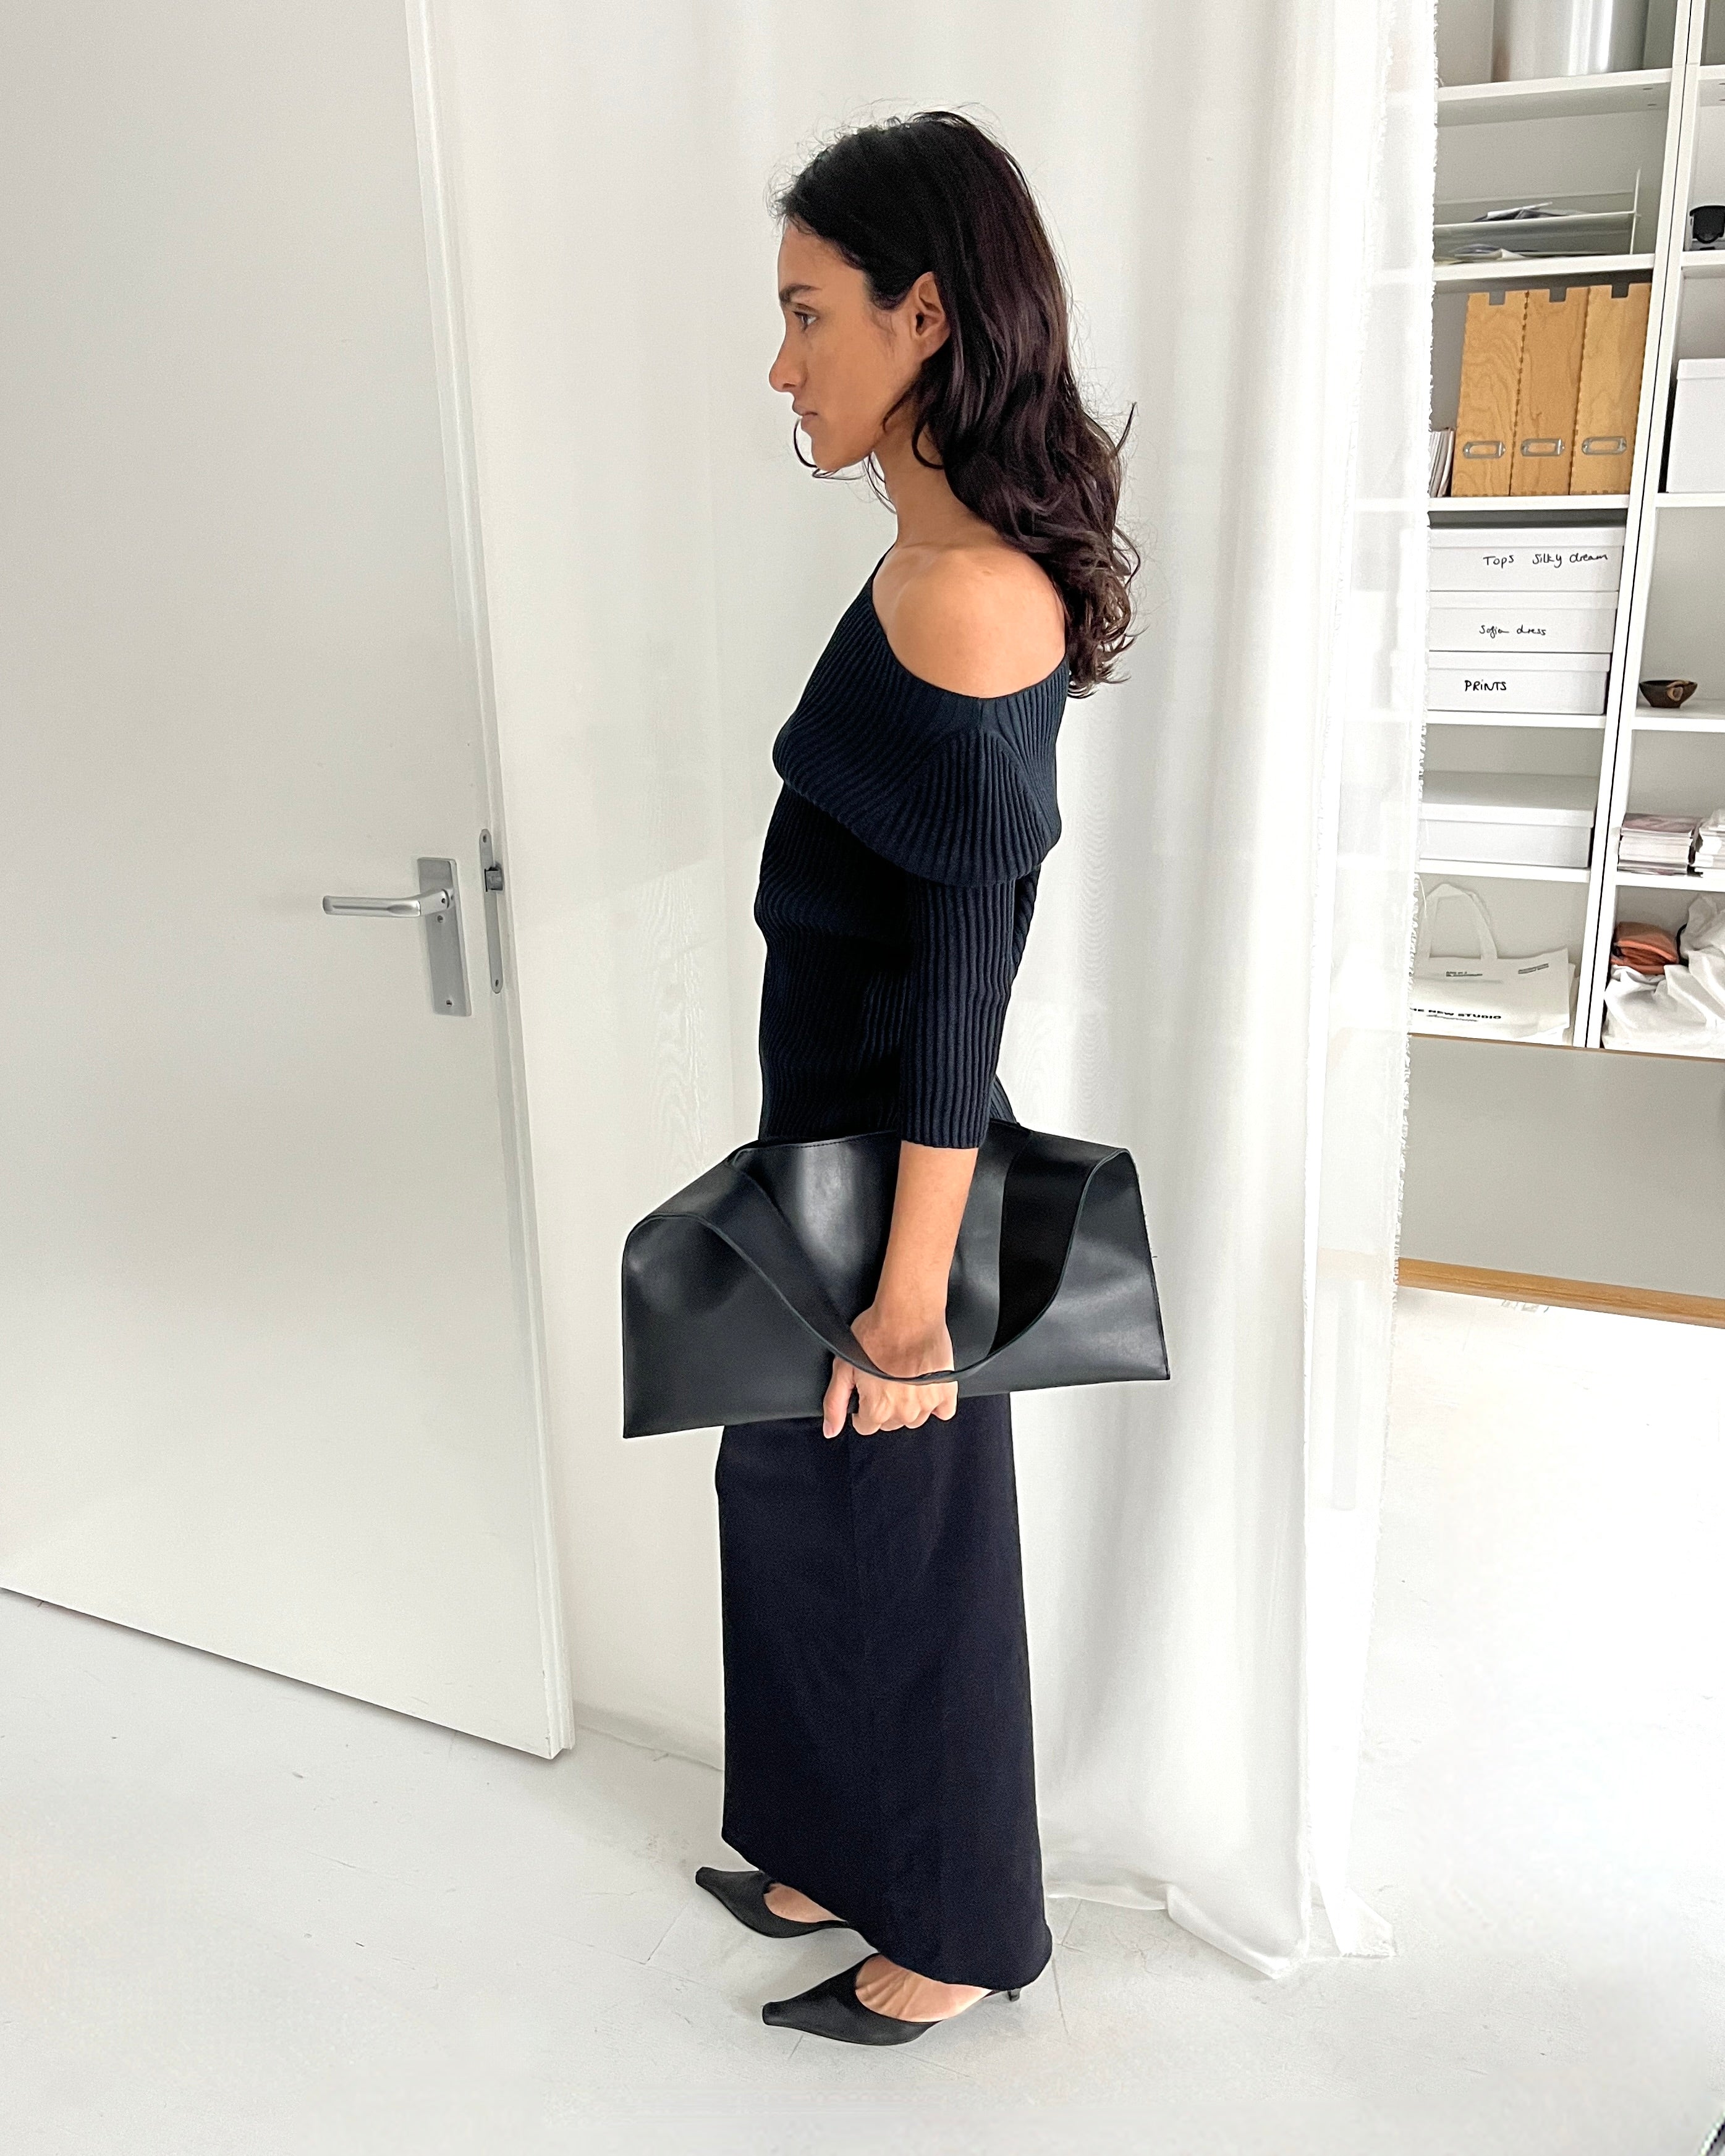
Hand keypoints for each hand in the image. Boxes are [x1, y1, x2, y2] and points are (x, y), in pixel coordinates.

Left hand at [822, 1305, 957, 1437]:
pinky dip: (936, 1404)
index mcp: (877, 1409)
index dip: (862, 1410)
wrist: (908, 1315)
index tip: (866, 1392)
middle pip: (891, 1423)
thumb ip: (835, 1403)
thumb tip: (830, 1430)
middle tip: (884, 1380)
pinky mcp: (946, 1392)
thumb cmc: (876, 1335)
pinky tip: (926, 1387)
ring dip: (909, 1406)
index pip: (866, 1426)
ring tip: (904, 1380)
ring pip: (915, 1419)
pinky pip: (944, 1411)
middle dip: (885, 1407)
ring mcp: (927, 1404)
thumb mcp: (843, 1368)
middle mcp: (903, 1412)